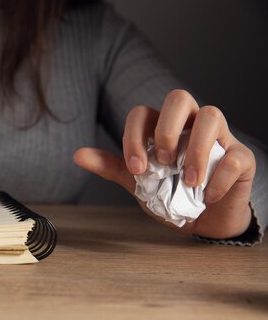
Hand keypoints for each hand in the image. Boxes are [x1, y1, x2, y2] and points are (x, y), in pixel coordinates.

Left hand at [74, 89, 255, 238]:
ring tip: (187, 181)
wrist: (203, 223)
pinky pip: (235, 155)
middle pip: (179, 97)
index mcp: (161, 128)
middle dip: (165, 129)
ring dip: (194, 149)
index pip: (142, 113)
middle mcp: (189, 125)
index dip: (134, 137)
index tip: (136, 169)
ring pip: (212, 114)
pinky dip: (219, 177)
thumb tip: (77, 155)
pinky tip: (206, 197)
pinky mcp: (241, 158)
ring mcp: (219, 139)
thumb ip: (112, 166)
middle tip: (162, 162)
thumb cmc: (170, 195)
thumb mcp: (137, 182)